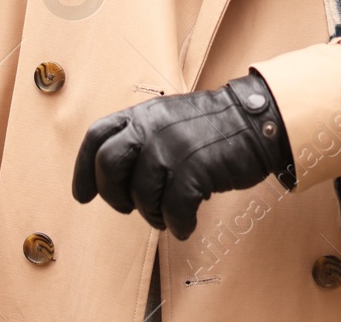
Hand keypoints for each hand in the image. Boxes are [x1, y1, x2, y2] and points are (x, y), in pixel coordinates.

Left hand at [71, 73, 295, 239]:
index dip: (83, 169)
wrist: (257, 122)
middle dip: (114, 196)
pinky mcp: (196, 168)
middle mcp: (153, 126)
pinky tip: (187, 225)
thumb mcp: (169, 120)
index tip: (83, 195)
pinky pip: (173, 208)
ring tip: (168, 216)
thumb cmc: (212, 129)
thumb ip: (141, 137)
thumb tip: (109, 177)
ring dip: (152, 214)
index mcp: (143, 114)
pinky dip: (178, 224)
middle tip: (131, 209)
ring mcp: (173, 146)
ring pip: (141, 194)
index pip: (97, 137)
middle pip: (109, 166)